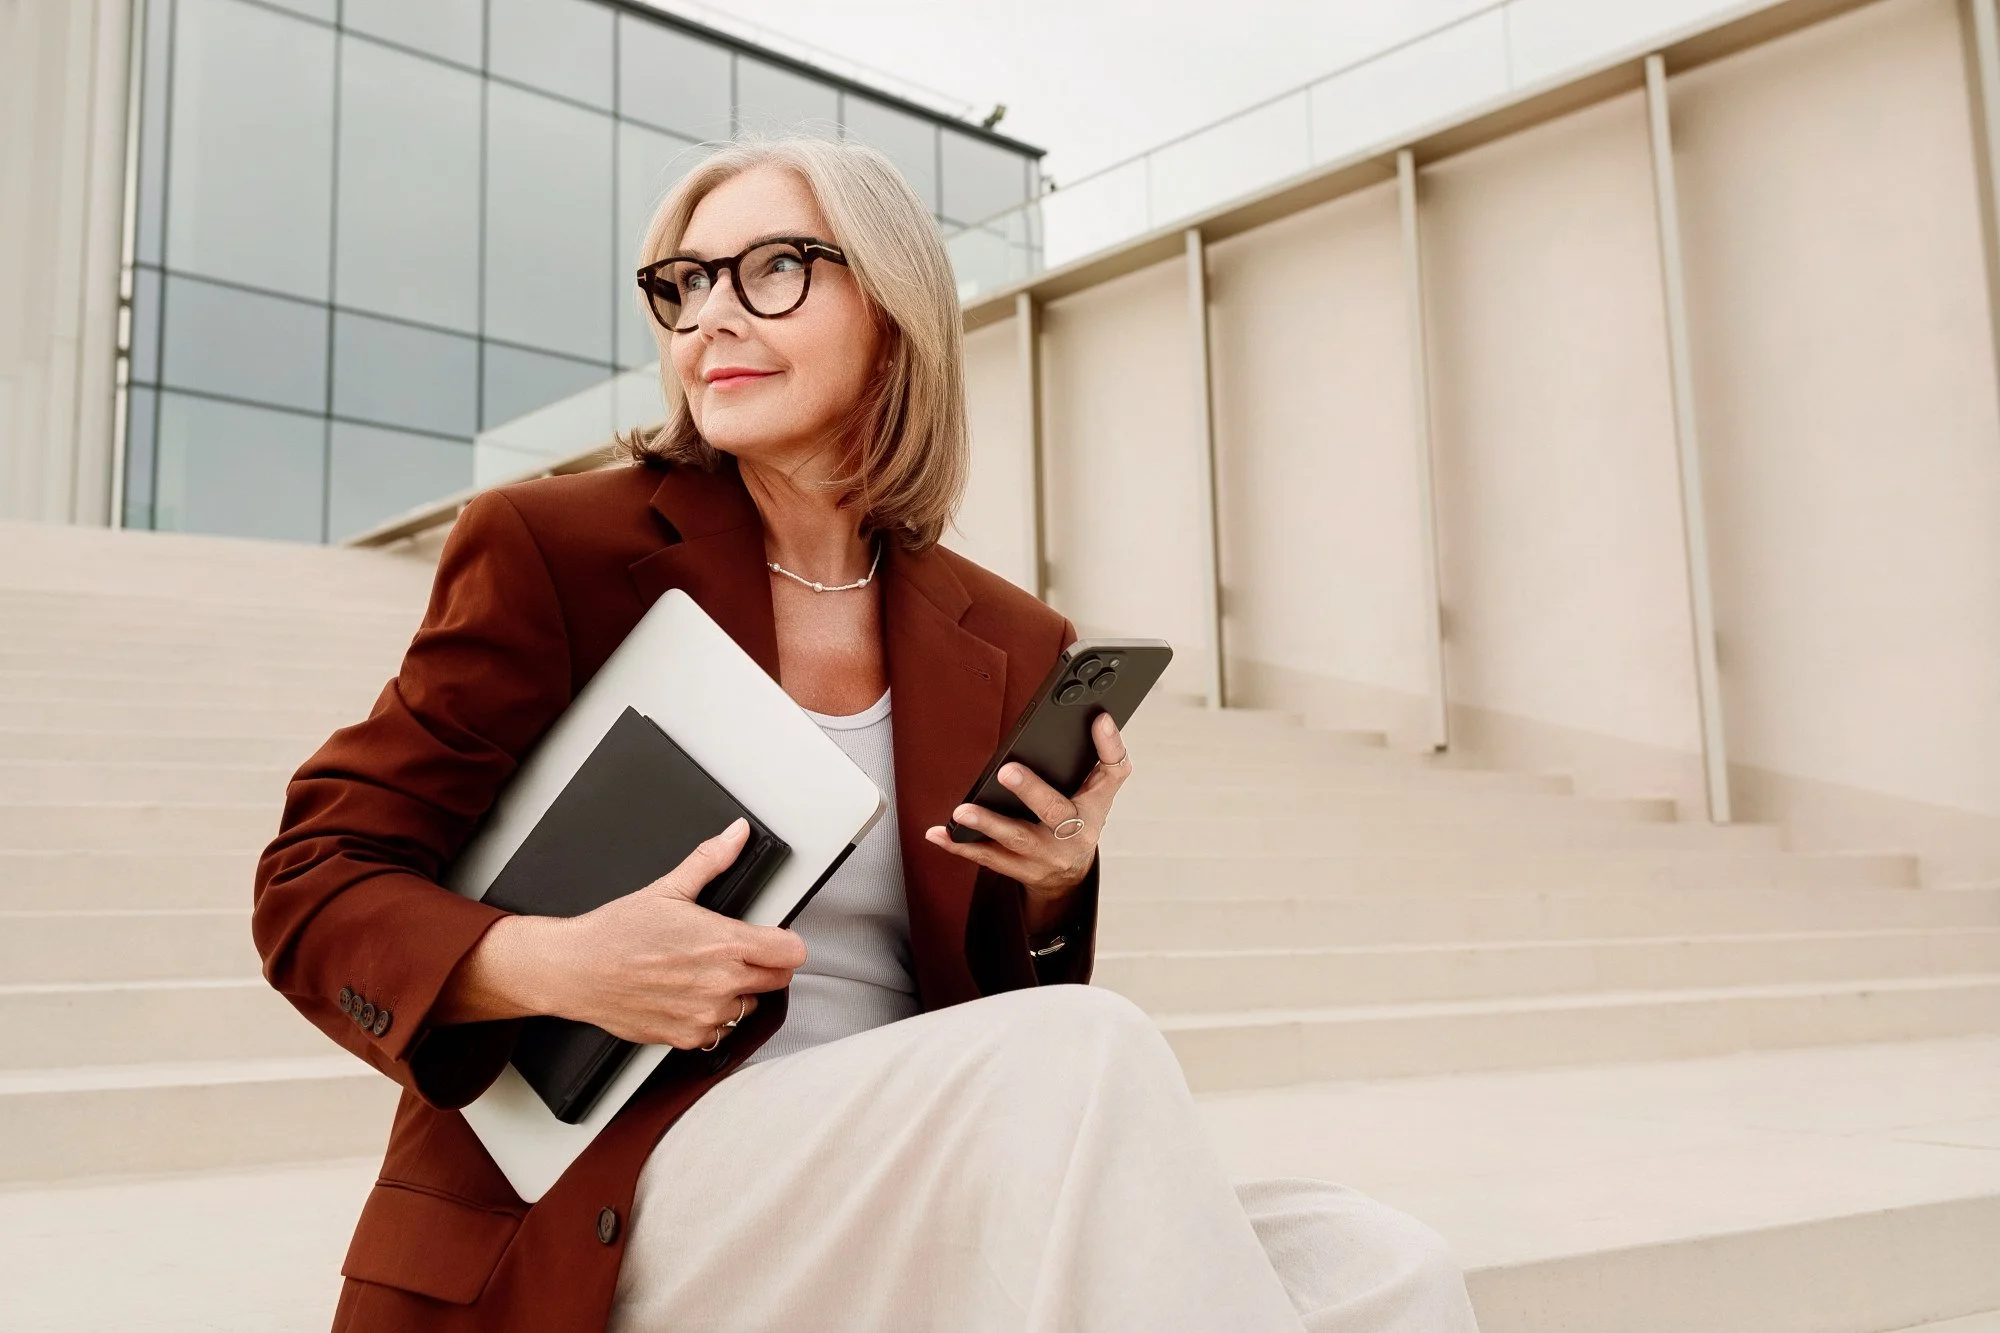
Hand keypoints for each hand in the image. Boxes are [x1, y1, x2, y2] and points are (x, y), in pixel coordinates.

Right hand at [527, 818, 806, 1049]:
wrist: (576, 970)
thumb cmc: (616, 933)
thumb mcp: (667, 888)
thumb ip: (711, 861)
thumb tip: (735, 836)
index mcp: (725, 943)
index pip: (792, 952)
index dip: (785, 942)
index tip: (773, 939)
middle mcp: (722, 983)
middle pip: (779, 981)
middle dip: (764, 966)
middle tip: (734, 953)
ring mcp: (706, 1014)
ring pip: (749, 1006)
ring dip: (737, 993)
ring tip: (704, 974)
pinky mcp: (688, 1038)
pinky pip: (720, 1031)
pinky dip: (710, 1017)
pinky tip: (687, 996)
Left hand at [923, 712, 1132, 902]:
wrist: (1070, 874)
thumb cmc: (1081, 820)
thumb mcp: (1099, 791)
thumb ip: (1104, 755)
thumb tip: (1100, 718)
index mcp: (1095, 806)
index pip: (1112, 773)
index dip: (1108, 746)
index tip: (1099, 720)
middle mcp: (1074, 833)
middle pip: (1055, 811)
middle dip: (1031, 791)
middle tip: (1007, 772)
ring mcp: (1045, 855)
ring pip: (1016, 840)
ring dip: (988, 824)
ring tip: (961, 812)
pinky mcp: (1020, 869)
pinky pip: (988, 857)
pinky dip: (961, 845)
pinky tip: (938, 833)